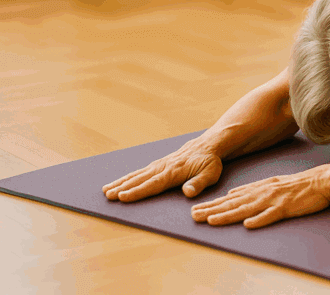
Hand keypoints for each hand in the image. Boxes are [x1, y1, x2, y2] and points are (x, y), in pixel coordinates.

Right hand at [103, 137, 222, 201]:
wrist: (209, 144)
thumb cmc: (210, 161)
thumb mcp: (211, 173)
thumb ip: (199, 183)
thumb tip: (187, 192)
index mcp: (174, 172)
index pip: (153, 184)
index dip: (137, 191)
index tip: (122, 196)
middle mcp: (163, 167)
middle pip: (140, 179)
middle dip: (123, 188)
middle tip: (107, 195)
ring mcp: (160, 164)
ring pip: (137, 174)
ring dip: (121, 182)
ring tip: (106, 190)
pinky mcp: (159, 163)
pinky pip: (141, 170)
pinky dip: (129, 176)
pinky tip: (119, 182)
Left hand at [190, 170, 329, 229]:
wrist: (320, 181)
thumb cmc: (297, 184)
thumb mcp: (271, 183)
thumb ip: (252, 189)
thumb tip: (233, 193)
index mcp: (258, 188)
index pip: (231, 198)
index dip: (213, 204)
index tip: (196, 210)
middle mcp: (262, 192)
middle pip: (234, 203)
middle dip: (212, 210)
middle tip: (194, 216)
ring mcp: (274, 200)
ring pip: (247, 209)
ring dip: (228, 215)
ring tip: (212, 220)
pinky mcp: (286, 207)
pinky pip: (272, 215)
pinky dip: (260, 219)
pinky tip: (248, 225)